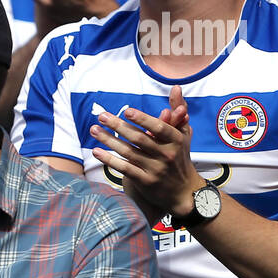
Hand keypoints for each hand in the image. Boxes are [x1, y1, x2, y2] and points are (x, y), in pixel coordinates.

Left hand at [89, 86, 200, 223]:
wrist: (183, 191)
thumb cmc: (180, 155)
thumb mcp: (183, 133)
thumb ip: (178, 110)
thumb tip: (176, 87)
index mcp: (175, 140)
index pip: (159, 127)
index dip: (143, 119)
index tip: (127, 111)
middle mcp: (166, 155)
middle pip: (139, 139)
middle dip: (118, 126)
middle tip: (101, 116)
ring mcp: (155, 169)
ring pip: (129, 153)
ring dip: (109, 141)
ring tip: (94, 130)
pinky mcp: (145, 182)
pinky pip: (125, 169)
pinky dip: (110, 160)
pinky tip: (97, 151)